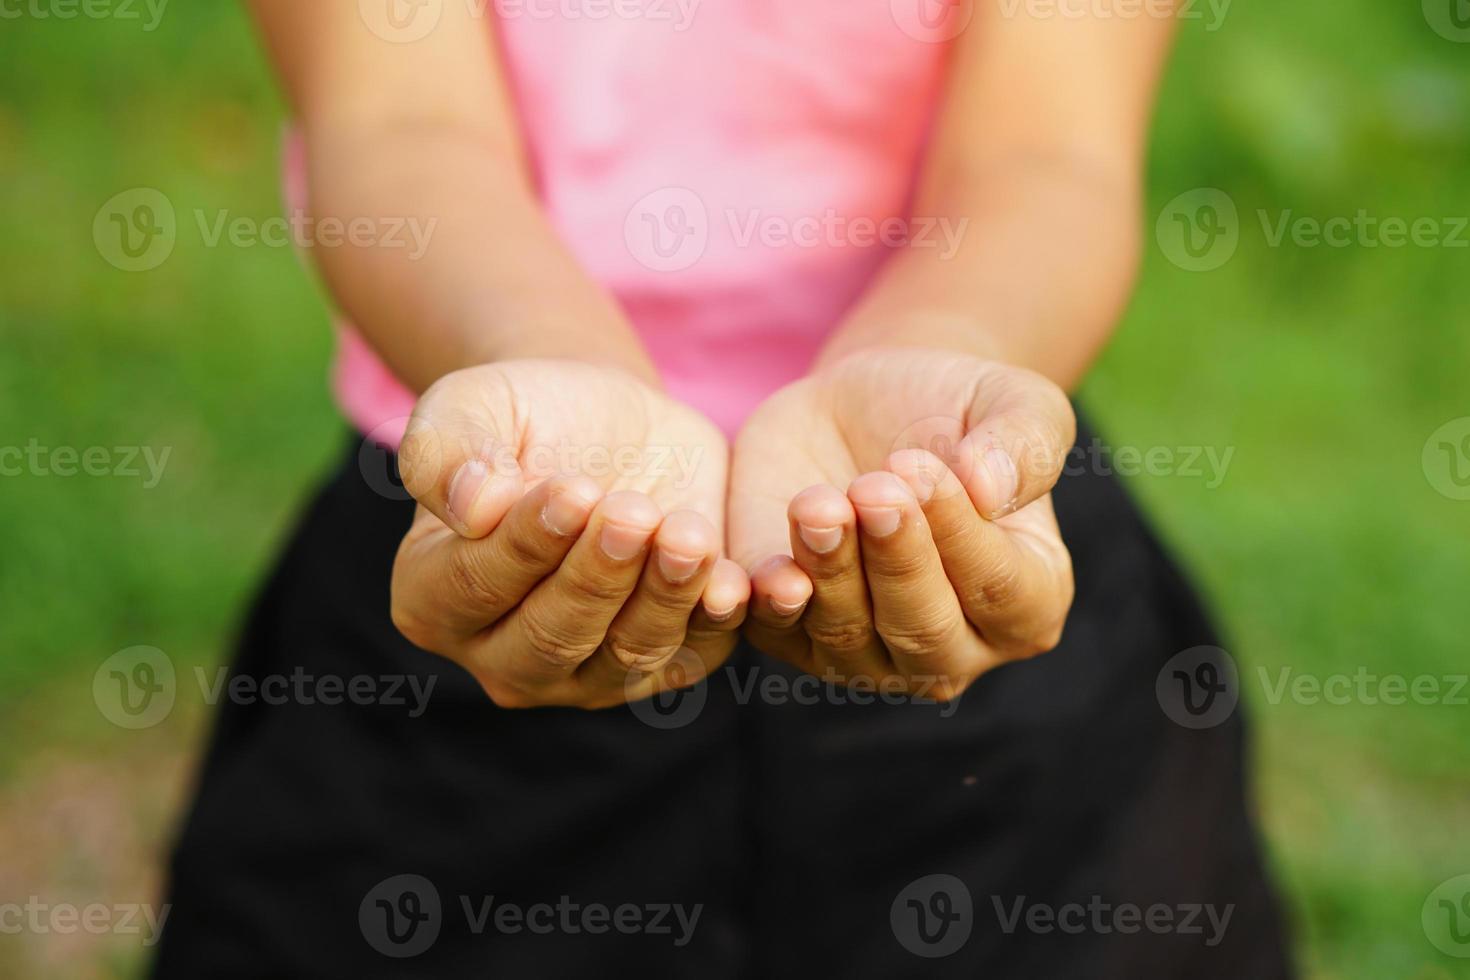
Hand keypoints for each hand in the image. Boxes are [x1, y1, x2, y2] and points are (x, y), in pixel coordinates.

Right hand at [389, 360, 747, 708]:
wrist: (606, 424)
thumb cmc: (520, 418)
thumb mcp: (468, 407)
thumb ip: (445, 454)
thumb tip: (474, 507)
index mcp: (432, 599)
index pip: (476, 586)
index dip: (526, 544)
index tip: (571, 491)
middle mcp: (502, 655)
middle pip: (551, 637)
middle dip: (597, 575)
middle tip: (632, 511)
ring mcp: (586, 672)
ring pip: (626, 654)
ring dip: (662, 596)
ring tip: (686, 531)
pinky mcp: (662, 660)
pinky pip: (693, 655)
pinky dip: (714, 621)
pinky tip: (732, 580)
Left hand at [727, 347, 1075, 699]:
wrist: (861, 407)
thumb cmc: (954, 411)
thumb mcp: (1012, 403)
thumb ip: (1022, 446)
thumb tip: (989, 490)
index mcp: (1028, 600)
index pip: (1000, 590)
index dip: (960, 535)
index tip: (922, 470)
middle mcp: (953, 648)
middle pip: (923, 630)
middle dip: (895, 561)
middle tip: (871, 490)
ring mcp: (866, 654)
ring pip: (846, 637)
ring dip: (830, 573)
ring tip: (817, 504)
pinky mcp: (788, 633)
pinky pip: (773, 634)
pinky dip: (765, 607)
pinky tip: (764, 573)